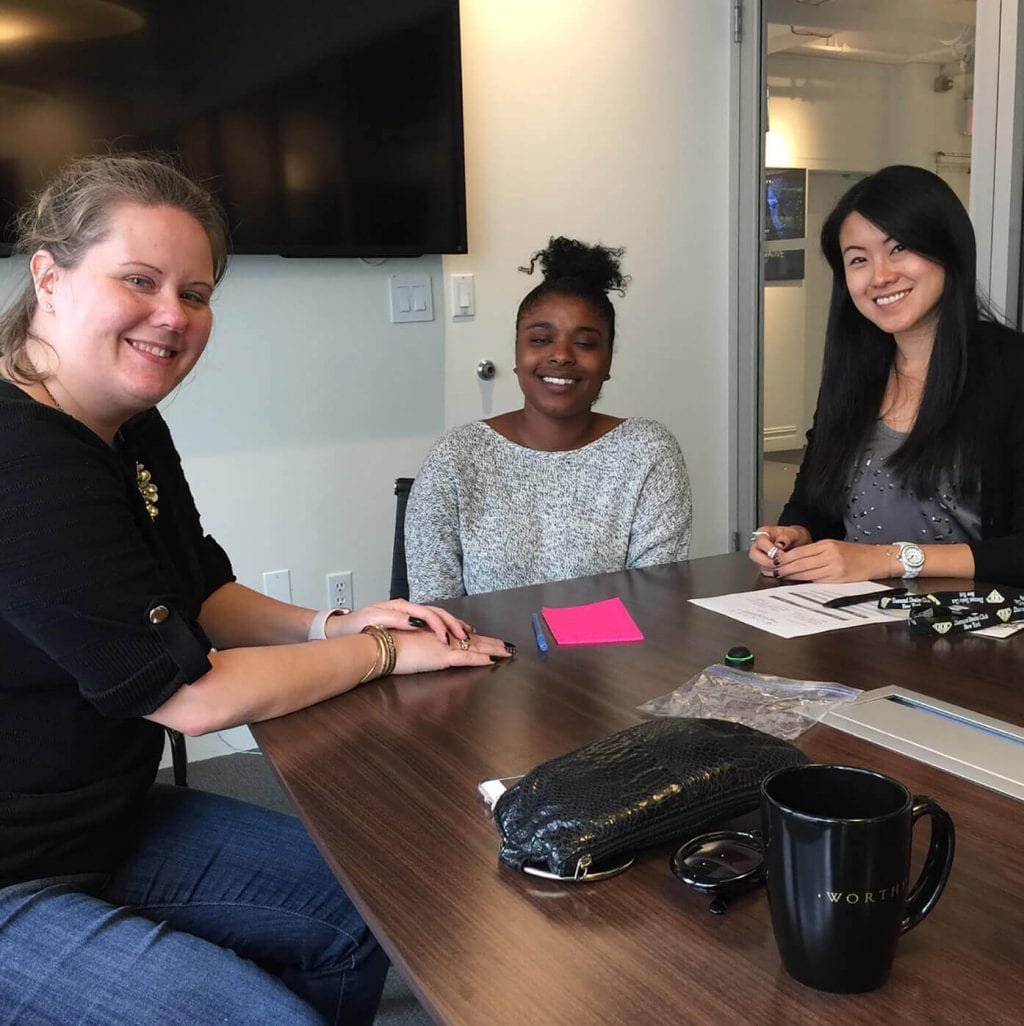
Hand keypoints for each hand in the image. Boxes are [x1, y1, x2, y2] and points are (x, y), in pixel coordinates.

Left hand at [332, 599, 472, 644]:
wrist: (343, 628)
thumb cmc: (356, 625)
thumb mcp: (373, 620)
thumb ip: (395, 619)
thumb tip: (416, 622)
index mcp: (400, 606)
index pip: (426, 613)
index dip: (438, 626)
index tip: (445, 639)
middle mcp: (406, 608)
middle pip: (435, 612)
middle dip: (451, 624)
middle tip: (465, 636)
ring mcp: (407, 613)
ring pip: (435, 616)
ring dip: (451, 624)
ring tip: (466, 633)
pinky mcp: (406, 621)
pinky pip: (429, 622)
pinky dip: (443, 627)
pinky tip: (450, 634)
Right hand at [391, 628, 512, 674]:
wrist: (379, 646)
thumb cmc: (388, 646)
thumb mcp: (407, 644)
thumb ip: (420, 645)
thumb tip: (426, 650)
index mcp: (434, 633)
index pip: (460, 634)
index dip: (475, 637)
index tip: (485, 638)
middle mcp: (442, 637)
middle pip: (472, 639)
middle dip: (490, 642)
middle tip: (506, 645)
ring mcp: (443, 646)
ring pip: (474, 647)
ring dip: (492, 649)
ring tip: (507, 652)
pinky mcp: (442, 657)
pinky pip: (465, 658)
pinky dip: (479, 659)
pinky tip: (491, 660)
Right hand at [748, 525, 810, 575]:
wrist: (798, 543)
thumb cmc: (793, 537)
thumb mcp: (793, 533)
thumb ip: (787, 537)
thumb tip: (779, 544)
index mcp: (763, 533)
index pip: (761, 542)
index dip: (771, 549)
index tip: (781, 553)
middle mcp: (758, 544)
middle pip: (754, 555)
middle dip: (768, 561)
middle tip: (780, 563)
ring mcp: (760, 556)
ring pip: (759, 565)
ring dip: (772, 568)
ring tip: (784, 565)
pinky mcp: (764, 565)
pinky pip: (765, 572)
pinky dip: (775, 572)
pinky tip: (783, 569)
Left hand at [773, 539, 891, 582]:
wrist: (876, 559)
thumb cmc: (856, 553)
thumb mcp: (835, 546)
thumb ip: (817, 552)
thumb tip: (797, 560)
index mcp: (827, 545)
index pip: (800, 551)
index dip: (786, 558)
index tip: (776, 561)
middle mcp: (829, 555)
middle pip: (801, 562)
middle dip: (786, 568)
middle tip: (775, 571)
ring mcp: (834, 568)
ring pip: (807, 572)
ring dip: (793, 575)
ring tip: (782, 576)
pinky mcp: (838, 579)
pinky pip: (817, 580)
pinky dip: (805, 581)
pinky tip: (798, 581)